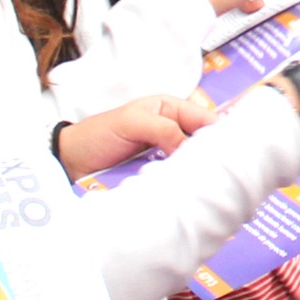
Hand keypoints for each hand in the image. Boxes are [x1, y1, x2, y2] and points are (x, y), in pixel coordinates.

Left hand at [56, 95, 214, 177]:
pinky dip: (183, 182)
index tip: (229, 151)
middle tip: (219, 171)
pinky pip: (177, 177)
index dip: (218, 132)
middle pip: (202, 142)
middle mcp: (172, 129)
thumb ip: (163, 129)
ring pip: (192, 161)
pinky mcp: (158, 174)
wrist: (70, 163)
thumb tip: (190, 147)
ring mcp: (166, 153)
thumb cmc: (98, 135)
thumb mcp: (131, 123)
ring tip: (205, 183)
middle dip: (210, 154)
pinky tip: (189, 190)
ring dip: (196, 171)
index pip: (204, 118)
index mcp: (169, 108)